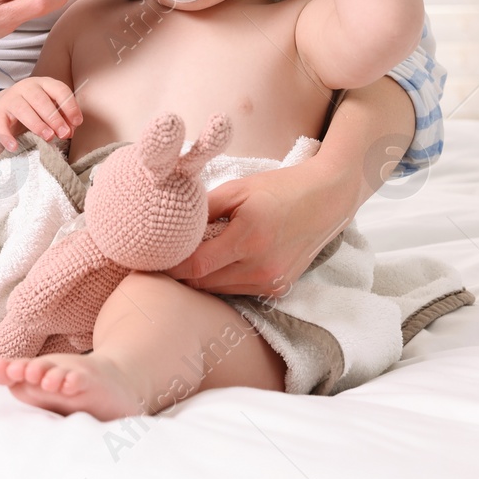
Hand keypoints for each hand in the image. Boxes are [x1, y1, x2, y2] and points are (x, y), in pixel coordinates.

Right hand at [0, 77, 81, 158]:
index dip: (70, 106)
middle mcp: (27, 87)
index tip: (77, 123)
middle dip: (54, 118)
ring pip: (22, 109)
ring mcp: (10, 98)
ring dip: (37, 124)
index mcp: (44, 84)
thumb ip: (63, 118)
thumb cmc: (37, 108)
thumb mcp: (52, 108)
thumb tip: (70, 131)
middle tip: (63, 134)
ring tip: (48, 137)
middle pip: (40, 100)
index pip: (59, 90)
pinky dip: (6, 136)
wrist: (8, 105)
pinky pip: (0, 124)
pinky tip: (14, 146)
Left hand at [160, 161, 354, 297]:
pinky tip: (218, 261)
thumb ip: (203, 210)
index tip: (151, 257)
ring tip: (190, 256)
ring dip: (201, 278)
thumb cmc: (279, 188)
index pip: (195, 266)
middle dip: (180, 272)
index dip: (169, 264)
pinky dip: (222, 280)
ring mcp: (272, 282)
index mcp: (249, 239)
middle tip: (163, 257)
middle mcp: (262, 268)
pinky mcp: (279, 289)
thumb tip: (170, 229)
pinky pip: (238, 290)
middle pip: (204, 283)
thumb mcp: (237, 189)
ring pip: (219, 290)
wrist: (327, 200)